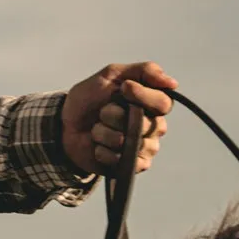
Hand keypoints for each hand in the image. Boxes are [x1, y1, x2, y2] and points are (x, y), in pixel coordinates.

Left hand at [61, 62, 176, 175]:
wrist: (65, 125)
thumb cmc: (90, 99)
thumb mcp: (112, 75)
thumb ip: (144, 72)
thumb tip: (173, 83)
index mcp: (152, 105)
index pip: (163, 103)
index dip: (142, 96)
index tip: (123, 89)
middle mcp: (153, 127)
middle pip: (144, 124)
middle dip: (114, 115)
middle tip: (102, 112)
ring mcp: (143, 148)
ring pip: (129, 143)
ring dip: (104, 133)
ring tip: (96, 129)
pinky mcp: (131, 167)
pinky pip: (122, 161)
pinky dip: (102, 151)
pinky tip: (97, 146)